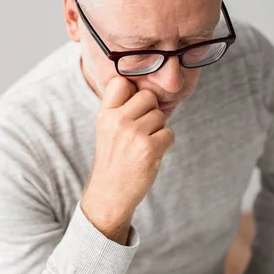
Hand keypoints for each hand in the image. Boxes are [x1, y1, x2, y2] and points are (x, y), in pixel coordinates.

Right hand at [81, 77, 175, 243]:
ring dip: (158, 129)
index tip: (131, 105)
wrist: (110, 192)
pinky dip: (165, 144)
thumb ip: (120, 108)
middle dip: (150, 110)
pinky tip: (151, 154)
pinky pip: (169, 133)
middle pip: (148, 96)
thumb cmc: (113, 158)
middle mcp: (117, 121)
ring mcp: (134, 134)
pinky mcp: (149, 148)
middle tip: (141, 129)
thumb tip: (146, 89)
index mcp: (104, 114)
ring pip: (160, 116)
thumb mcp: (106, 129)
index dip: (132, 91)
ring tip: (143, 144)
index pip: (121, 82)